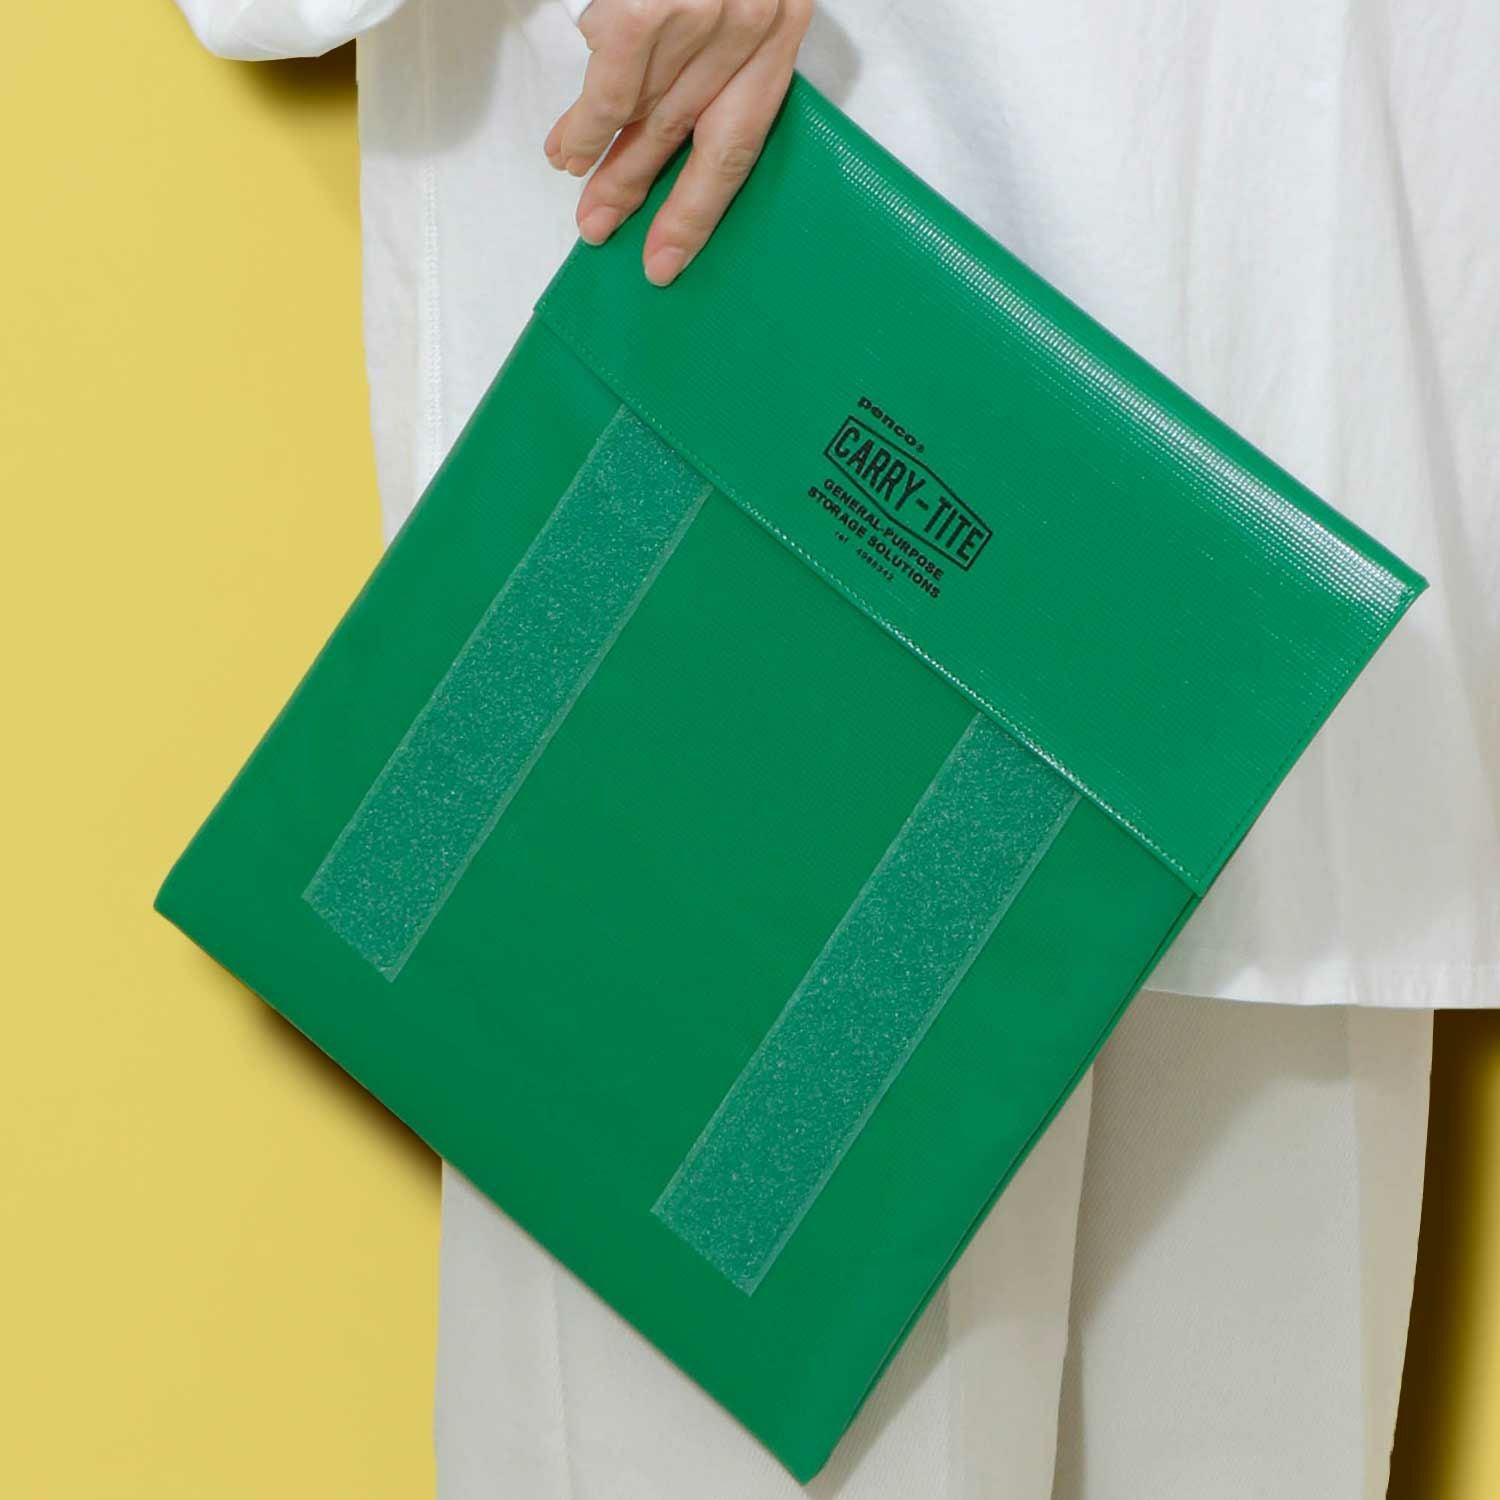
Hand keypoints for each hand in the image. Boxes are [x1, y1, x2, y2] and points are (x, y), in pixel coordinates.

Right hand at [545, 0, 812, 284]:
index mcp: (781, 25)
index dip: (697, 210)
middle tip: (601, 227)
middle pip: (687, 138)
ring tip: (573, 176)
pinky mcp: (650, 5)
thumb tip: (663, 118)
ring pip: (643, 113)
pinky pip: (612, 88)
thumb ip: (713, 53)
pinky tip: (569, 146)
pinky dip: (587, 124)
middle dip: (636, 189)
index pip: (740, 145)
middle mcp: (749, 26)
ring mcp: (701, 16)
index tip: (665, 258)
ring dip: (601, 156)